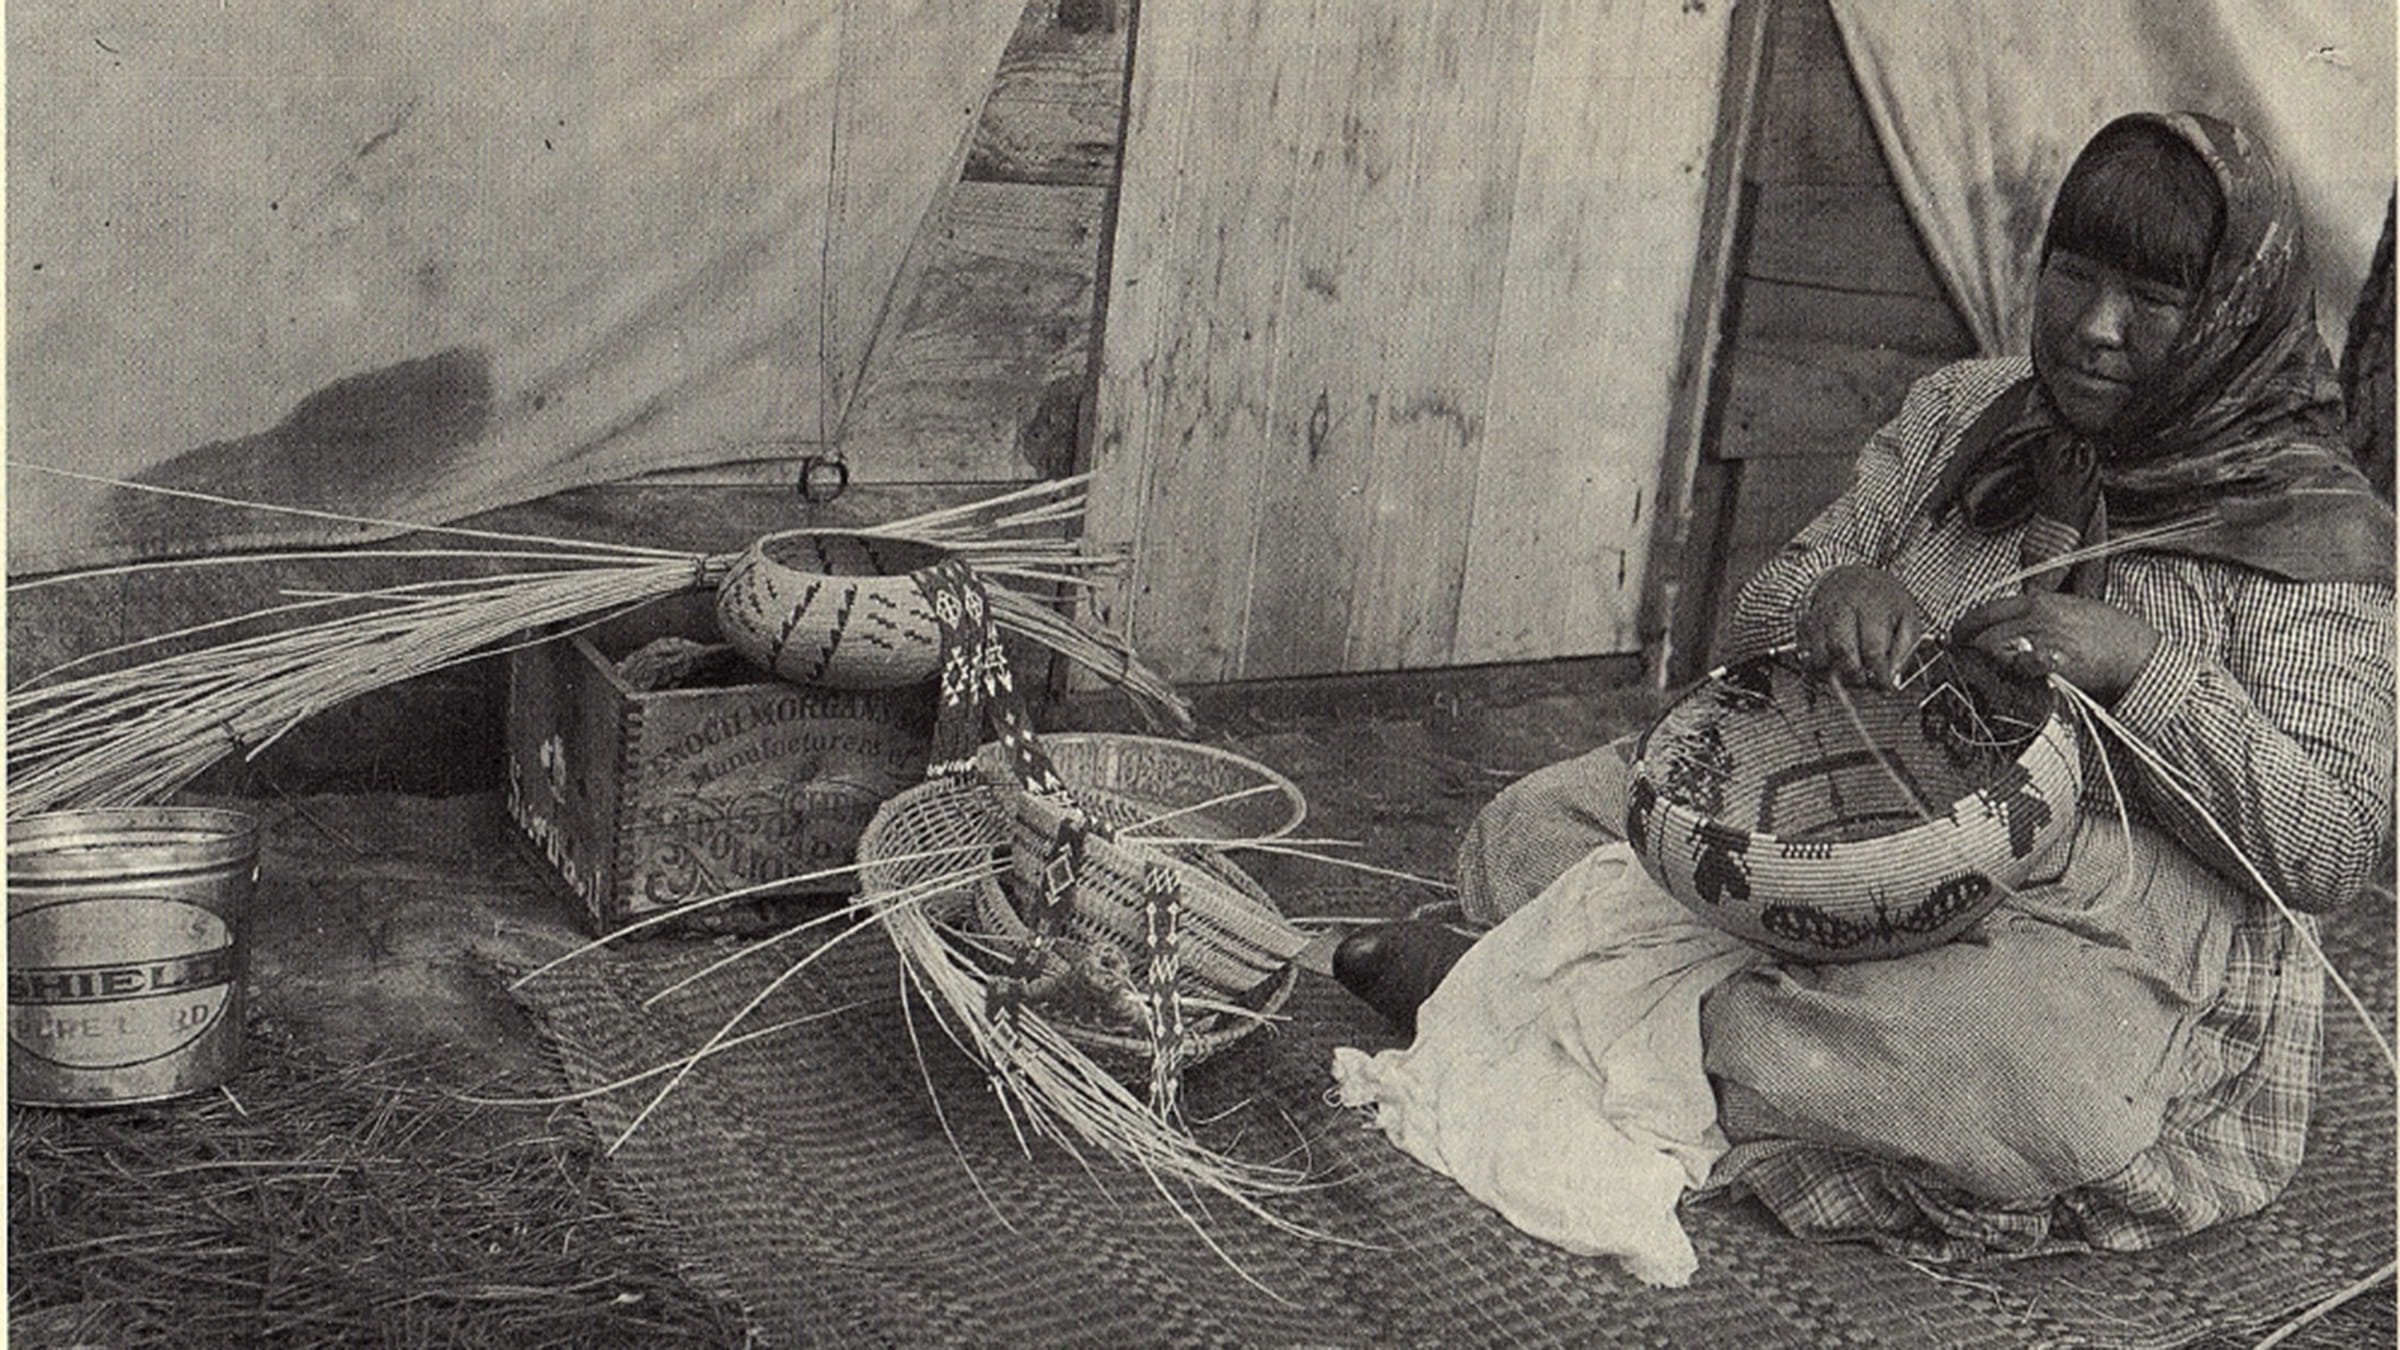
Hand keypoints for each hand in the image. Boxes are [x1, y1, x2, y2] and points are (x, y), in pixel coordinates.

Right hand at [1797, 565, 1925, 688]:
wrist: (1851, 578)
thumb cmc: (1883, 602)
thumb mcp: (1906, 618)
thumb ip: (1903, 650)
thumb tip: (1891, 681)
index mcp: (1872, 605)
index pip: (1872, 648)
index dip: (1878, 674)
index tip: (1883, 686)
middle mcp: (1841, 607)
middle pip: (1841, 650)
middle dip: (1854, 675)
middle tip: (1863, 681)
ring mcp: (1819, 616)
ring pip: (1818, 655)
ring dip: (1833, 673)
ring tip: (1847, 673)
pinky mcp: (1804, 625)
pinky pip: (1804, 655)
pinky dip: (1817, 667)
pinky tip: (1832, 665)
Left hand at [1949, 592, 2159, 700]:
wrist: (2136, 655)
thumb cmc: (2108, 633)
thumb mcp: (2070, 608)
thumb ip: (2039, 610)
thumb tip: (2009, 618)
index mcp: (2038, 602)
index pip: (1986, 610)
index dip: (1965, 625)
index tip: (1954, 636)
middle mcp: (2036, 618)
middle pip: (1984, 633)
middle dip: (1968, 649)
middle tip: (1960, 661)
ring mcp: (2042, 641)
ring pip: (1994, 652)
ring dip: (1985, 665)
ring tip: (1984, 674)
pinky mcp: (2050, 665)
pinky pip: (2015, 671)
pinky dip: (2008, 676)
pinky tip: (2011, 680)